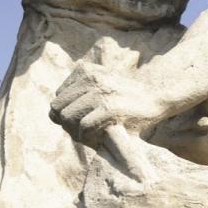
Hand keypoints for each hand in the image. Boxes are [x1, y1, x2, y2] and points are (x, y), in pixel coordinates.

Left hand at [50, 63, 167, 146]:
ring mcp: (100, 93)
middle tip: (82, 131)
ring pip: (68, 117)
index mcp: (87, 70)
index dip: (66, 112)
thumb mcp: (102, 85)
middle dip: (66, 123)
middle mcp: (91, 78)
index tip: (80, 120)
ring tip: (88, 135)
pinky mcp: (109, 108)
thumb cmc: (126, 97)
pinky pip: (83, 126)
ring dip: (75, 131)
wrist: (156, 98)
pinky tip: (96, 137)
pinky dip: (86, 136)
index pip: (58, 96)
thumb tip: (51, 115)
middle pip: (58, 107)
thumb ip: (78, 94)